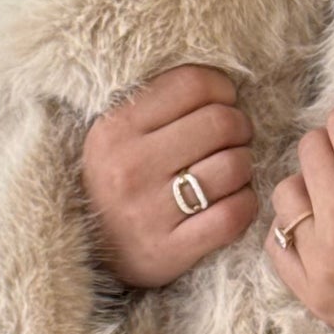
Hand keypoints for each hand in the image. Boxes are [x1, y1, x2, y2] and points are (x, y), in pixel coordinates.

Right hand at [78, 64, 257, 288]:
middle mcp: (129, 167)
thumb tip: (225, 83)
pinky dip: (245, 204)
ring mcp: (149, 212)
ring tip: (229, 171)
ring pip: (234, 166)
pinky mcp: (170, 250)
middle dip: (239, 128)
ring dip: (244, 166)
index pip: (192, 84)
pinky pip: (234, 215)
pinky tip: (231, 201)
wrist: (89, 248)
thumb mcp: (120, 133)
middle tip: (232, 140)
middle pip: (221, 122)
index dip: (221, 89)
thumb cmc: (118, 178)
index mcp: (116, 127)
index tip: (220, 103)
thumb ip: (161, 103)